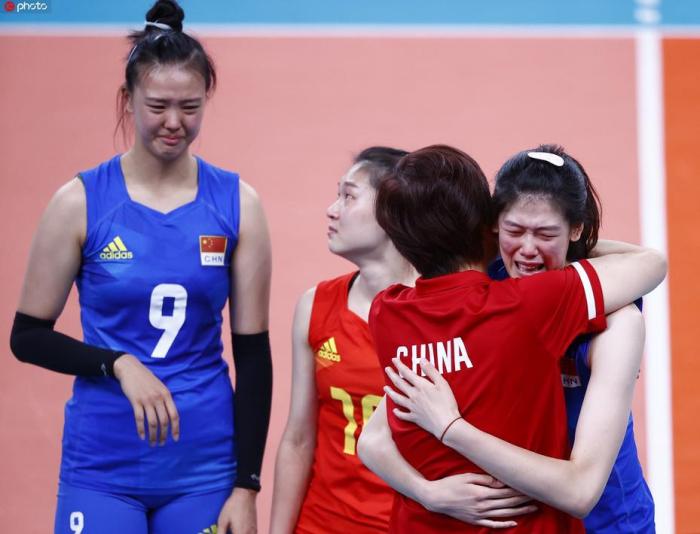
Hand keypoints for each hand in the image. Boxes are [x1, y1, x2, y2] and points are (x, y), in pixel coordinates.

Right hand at [113, 354, 179, 445]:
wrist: (131, 369)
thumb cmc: (146, 379)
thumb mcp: (160, 387)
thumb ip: (165, 399)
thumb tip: (169, 415)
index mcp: (167, 395)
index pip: (174, 415)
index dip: (176, 428)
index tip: (175, 439)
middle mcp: (158, 398)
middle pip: (164, 421)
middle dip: (164, 435)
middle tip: (161, 444)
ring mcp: (147, 400)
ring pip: (152, 422)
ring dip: (153, 435)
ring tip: (152, 443)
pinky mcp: (136, 401)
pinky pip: (139, 419)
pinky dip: (141, 429)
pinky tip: (142, 436)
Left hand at [217, 487, 257, 533]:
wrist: (245, 494)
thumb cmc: (233, 506)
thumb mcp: (223, 520)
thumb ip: (221, 532)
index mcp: (239, 533)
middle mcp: (248, 533)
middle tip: (230, 532)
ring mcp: (253, 531)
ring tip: (234, 531)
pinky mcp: (255, 527)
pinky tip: (242, 532)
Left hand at [384, 357, 460, 438]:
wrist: (446, 424)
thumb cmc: (447, 403)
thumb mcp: (442, 384)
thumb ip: (431, 371)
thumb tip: (421, 360)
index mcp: (420, 386)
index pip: (406, 373)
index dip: (399, 365)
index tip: (393, 359)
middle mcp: (413, 396)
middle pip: (399, 384)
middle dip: (392, 375)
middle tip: (386, 369)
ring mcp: (412, 407)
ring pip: (397, 398)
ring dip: (390, 392)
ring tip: (385, 388)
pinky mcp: (414, 418)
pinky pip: (402, 415)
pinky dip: (397, 413)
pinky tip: (394, 410)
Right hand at [420, 473, 536, 527]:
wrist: (436, 498)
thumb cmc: (450, 484)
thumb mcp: (466, 477)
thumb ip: (485, 479)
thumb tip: (501, 481)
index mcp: (481, 493)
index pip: (506, 492)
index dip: (519, 490)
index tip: (530, 486)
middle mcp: (483, 506)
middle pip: (508, 502)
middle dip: (523, 499)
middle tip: (537, 496)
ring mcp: (480, 515)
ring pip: (504, 513)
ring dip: (519, 511)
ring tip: (533, 508)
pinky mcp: (475, 521)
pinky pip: (493, 524)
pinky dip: (504, 524)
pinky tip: (514, 523)